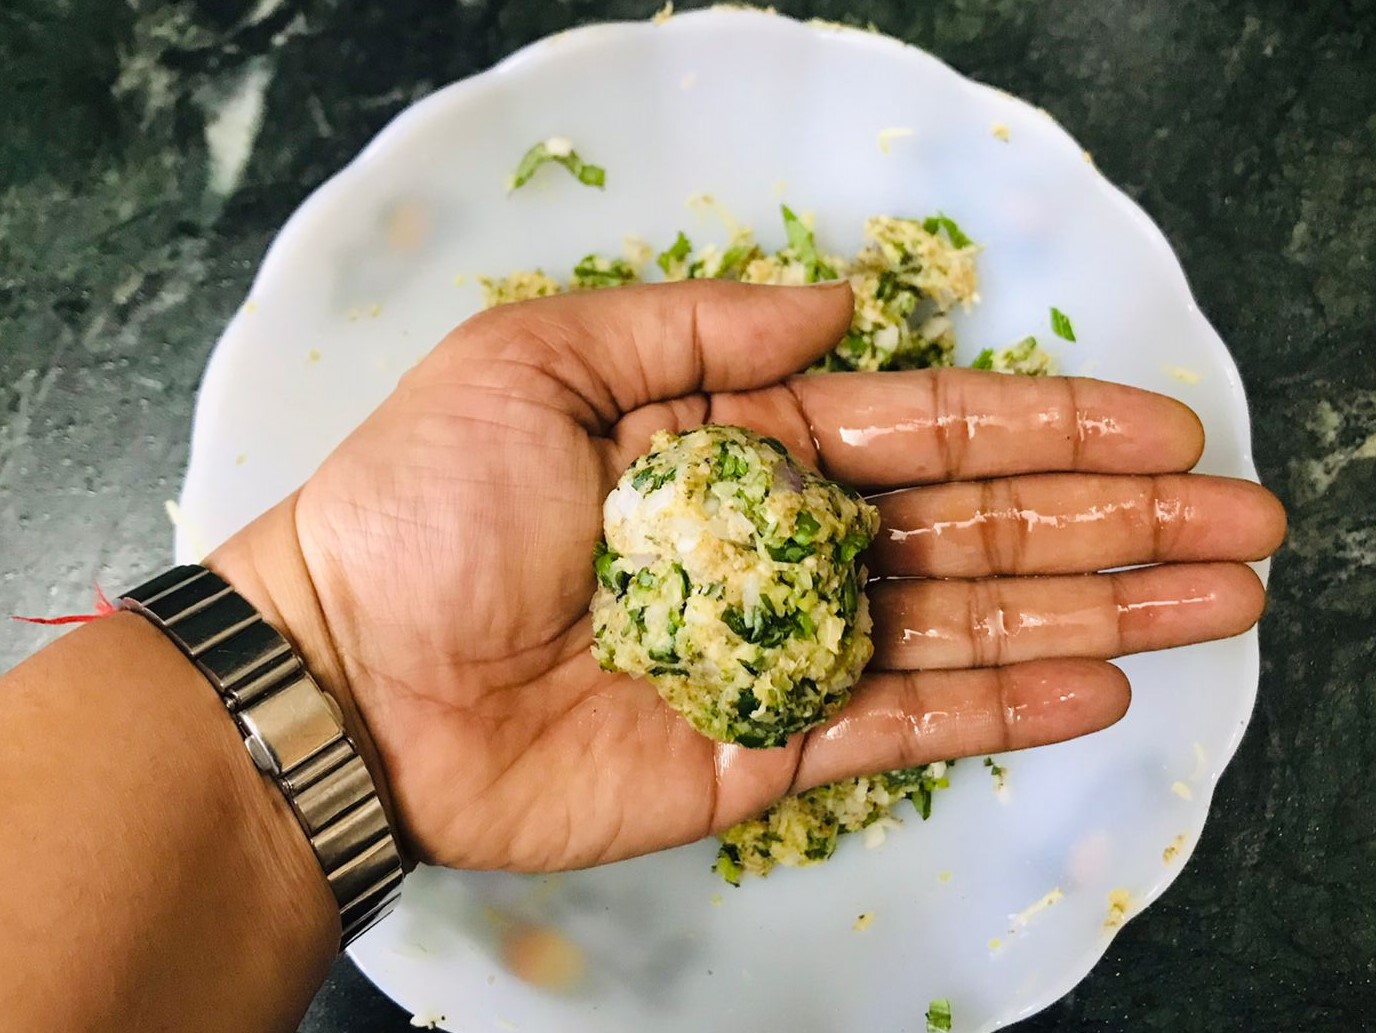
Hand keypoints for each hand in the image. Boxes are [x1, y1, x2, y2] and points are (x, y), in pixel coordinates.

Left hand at [212, 281, 1284, 872]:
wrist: (352, 678)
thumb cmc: (424, 505)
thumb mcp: (539, 361)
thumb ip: (699, 326)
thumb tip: (837, 305)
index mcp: (740, 437)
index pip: (927, 425)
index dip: (1047, 422)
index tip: (1159, 425)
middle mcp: (782, 539)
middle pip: (977, 523)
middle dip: (1112, 517)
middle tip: (1241, 519)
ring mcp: (783, 646)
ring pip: (966, 625)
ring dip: (1095, 610)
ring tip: (1216, 598)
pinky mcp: (766, 746)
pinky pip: (906, 725)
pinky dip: (1002, 707)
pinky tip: (1099, 682)